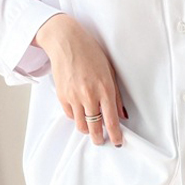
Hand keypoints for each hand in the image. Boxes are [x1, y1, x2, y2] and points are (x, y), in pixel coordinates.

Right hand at [35, 14, 127, 146]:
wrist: (66, 42)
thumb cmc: (91, 53)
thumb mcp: (109, 72)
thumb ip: (116, 95)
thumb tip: (122, 114)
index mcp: (105, 89)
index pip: (111, 120)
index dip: (115, 135)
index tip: (117, 142)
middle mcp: (89, 95)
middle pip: (94, 128)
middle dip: (99, 138)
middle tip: (102, 140)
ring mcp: (74, 97)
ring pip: (81, 125)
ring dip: (87, 130)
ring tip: (91, 129)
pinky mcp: (62, 96)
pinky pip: (70, 115)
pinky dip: (77, 118)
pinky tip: (81, 113)